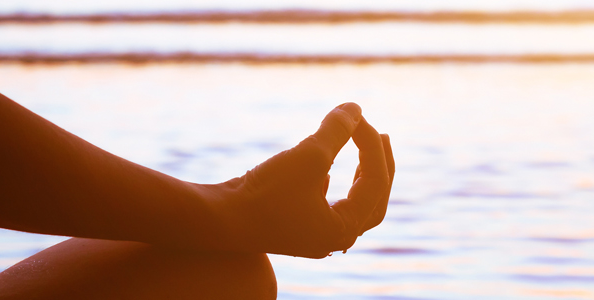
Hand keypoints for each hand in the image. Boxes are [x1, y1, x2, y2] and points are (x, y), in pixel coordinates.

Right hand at [210, 103, 394, 258]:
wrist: (214, 220)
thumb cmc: (263, 192)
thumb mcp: (307, 156)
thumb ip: (336, 131)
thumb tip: (355, 108)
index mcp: (343, 230)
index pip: (374, 182)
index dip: (371, 145)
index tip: (358, 116)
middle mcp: (332, 239)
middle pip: (372, 200)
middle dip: (378, 165)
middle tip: (380, 135)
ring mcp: (313, 235)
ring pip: (350, 204)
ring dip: (359, 174)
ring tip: (363, 146)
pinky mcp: (293, 226)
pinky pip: (326, 206)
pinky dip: (333, 185)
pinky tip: (326, 172)